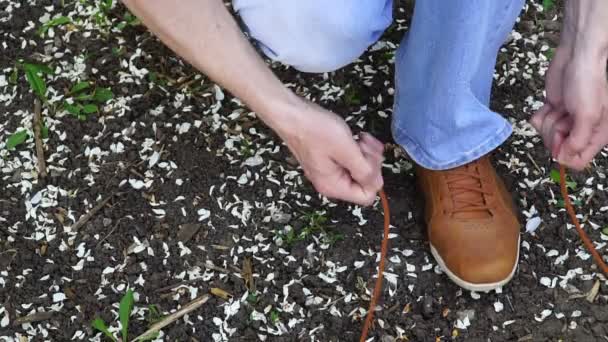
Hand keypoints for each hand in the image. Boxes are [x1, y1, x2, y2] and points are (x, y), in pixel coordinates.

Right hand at [274, 99, 383, 205]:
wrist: (292, 114)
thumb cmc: (314, 129)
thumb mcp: (346, 150)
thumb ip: (365, 170)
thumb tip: (377, 184)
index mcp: (333, 186)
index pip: (366, 196)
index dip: (374, 176)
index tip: (370, 158)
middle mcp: (330, 182)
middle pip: (364, 182)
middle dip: (370, 162)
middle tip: (365, 145)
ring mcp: (328, 170)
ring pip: (359, 169)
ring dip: (366, 153)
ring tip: (360, 138)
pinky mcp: (328, 158)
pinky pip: (350, 159)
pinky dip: (357, 148)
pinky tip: (356, 137)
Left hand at [531, 1, 607, 169]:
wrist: (576, 57)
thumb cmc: (589, 81)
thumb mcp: (588, 115)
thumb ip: (577, 141)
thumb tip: (562, 159)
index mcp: (596, 135)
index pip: (577, 161)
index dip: (565, 154)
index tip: (563, 138)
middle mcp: (580, 131)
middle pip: (558, 150)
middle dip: (556, 132)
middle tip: (565, 116)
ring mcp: (564, 122)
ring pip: (546, 137)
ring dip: (549, 121)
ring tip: (561, 107)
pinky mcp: (552, 112)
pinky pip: (537, 124)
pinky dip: (540, 114)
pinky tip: (550, 105)